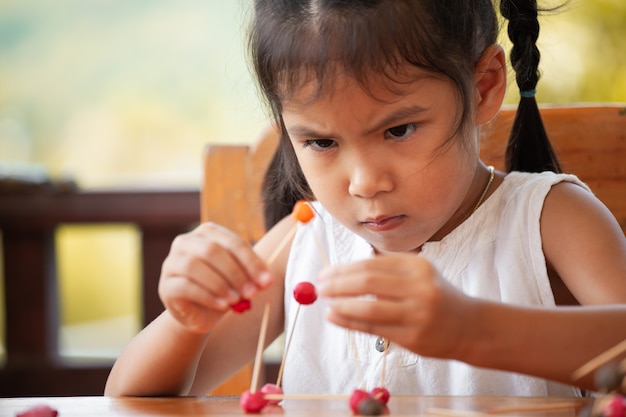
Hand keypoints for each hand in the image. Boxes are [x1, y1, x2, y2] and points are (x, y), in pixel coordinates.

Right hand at [158, 222, 271, 333]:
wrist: (200, 314)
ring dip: (220, 284)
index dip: (251, 261)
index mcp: (207, 233)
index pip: (232, 242)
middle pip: (212, 251)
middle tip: (252, 293)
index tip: (267, 281)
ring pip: (194, 266)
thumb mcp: (241, 278)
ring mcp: (172, 263)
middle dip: (236, 273)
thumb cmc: (223, 289)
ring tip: (236, 300)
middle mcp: (185, 243)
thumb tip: (267, 280)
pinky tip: (222, 306)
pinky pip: (185, 286)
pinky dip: (207, 296)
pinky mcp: (166, 286)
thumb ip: (253, 275)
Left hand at [317, 255, 475, 358]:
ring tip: (325, 303)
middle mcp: (420, 287)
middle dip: (338, 284)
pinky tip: (335, 317)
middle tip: (320, 287)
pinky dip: (350, 322)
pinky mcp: (414, 338)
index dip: (344, 269)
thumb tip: (340, 274)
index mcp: (418, 266)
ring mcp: (418, 313)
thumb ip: (386, 273)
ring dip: (341, 305)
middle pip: (368, 282)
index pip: (372, 264)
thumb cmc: (436, 298)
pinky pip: (374, 328)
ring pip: (369, 307)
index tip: (325, 273)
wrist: (471, 328)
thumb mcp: (418, 276)